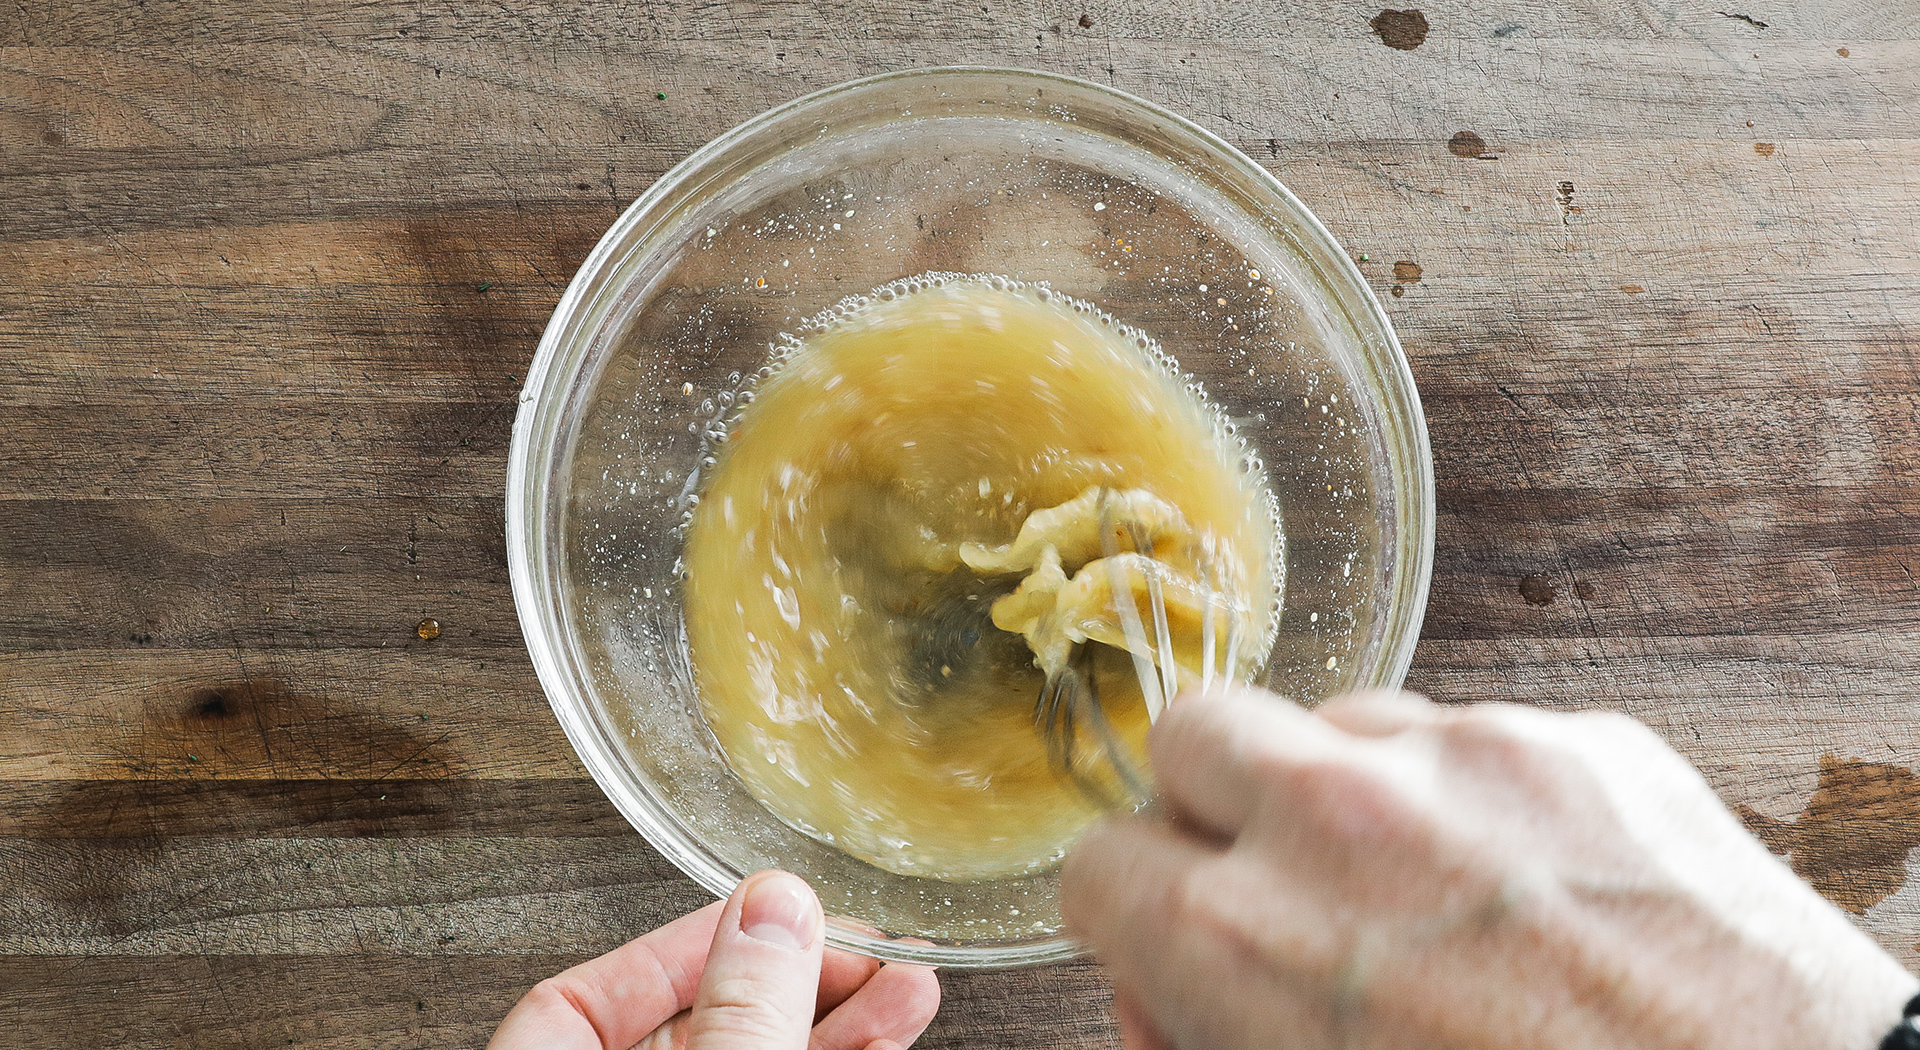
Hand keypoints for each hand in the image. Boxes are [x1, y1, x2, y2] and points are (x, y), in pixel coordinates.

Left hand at [489, 869, 939, 1049]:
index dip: (675, 946)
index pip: (575, 1002)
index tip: (762, 909)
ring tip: (909, 978)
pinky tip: (895, 1027)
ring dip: (840, 1020)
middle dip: (787, 976)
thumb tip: (774, 910)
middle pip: (686, 1026)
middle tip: (859, 936)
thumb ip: (742, 1016)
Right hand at [1062, 687, 1917, 1049]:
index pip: (1095, 864)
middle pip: (1190, 733)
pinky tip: (1540, 892)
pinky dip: (1479, 800)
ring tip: (1432, 901)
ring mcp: (1469, 759)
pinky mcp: (1583, 740)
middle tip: (1271, 885)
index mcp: (1243, 939)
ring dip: (1349, 796)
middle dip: (1210, 809)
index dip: (1131, 917)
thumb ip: (1201, 1040)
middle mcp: (1337, 818)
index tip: (1166, 941)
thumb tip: (1165, 988)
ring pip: (1339, 723)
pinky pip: (1477, 738)